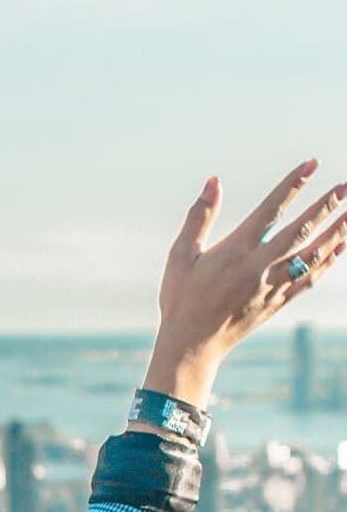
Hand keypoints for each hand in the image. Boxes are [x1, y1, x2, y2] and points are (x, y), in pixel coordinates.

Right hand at [148, 160, 346, 406]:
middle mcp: (258, 268)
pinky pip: (309, 278)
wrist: (192, 346)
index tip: (311, 165)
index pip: (271, 210)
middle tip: (344, 187)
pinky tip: (339, 247)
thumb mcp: (181, 256)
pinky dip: (327, 261)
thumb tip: (213, 182)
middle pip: (300, 231)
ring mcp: (271, 286)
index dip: (293, 185)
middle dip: (325, 207)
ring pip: (312, 255)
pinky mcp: (277, 302)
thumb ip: (199, 217)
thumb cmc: (181, 299)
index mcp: (235, 252)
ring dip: (334, 233)